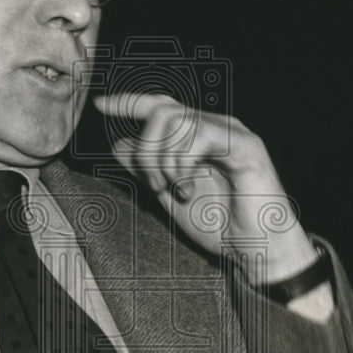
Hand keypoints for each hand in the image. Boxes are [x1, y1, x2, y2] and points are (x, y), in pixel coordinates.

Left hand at [92, 93, 319, 285]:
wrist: (253, 250)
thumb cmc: (218, 225)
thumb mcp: (169, 195)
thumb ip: (146, 170)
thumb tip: (118, 146)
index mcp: (198, 136)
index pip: (160, 107)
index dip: (129, 103)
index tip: (99, 105)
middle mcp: (215, 127)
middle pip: (162, 111)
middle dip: (147, 151)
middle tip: (156, 186)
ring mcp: (232, 133)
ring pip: (176, 121)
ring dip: (164, 161)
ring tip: (176, 190)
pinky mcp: (245, 145)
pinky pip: (199, 135)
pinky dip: (182, 163)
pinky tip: (188, 187)